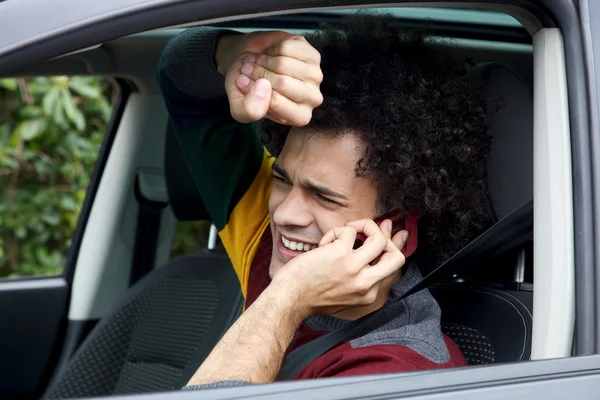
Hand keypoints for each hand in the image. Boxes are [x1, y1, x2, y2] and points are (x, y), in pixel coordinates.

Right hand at [215, 31, 323, 124]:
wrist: (249, 63)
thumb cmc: (248, 88)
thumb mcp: (238, 107)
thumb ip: (248, 110)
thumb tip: (263, 88)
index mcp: (298, 117)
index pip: (275, 102)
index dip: (253, 90)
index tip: (243, 84)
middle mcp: (312, 99)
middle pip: (282, 83)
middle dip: (258, 73)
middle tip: (248, 70)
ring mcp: (315, 76)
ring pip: (285, 64)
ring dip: (264, 60)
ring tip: (257, 62)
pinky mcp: (313, 55)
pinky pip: (288, 48)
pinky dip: (273, 48)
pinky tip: (272, 54)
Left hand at [271, 219, 407, 317]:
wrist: (289, 299)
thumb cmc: (310, 295)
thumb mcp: (344, 296)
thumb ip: (360, 279)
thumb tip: (370, 254)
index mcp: (368, 294)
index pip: (391, 269)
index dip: (389, 249)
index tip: (385, 233)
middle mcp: (365, 283)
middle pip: (398, 257)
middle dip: (388, 239)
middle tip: (370, 231)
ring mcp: (354, 267)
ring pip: (379, 238)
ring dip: (365, 226)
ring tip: (349, 230)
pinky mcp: (340, 253)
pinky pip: (348, 230)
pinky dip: (336, 231)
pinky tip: (324, 243)